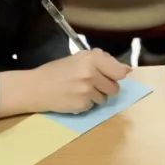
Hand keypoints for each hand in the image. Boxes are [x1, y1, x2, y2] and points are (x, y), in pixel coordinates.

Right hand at [0, 49, 129, 116]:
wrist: (36, 87)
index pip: (120, 71)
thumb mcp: (78, 58)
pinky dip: (86, 104)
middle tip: (90, 83)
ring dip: (95, 96)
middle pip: (115, 88)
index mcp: (92, 58)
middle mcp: (91, 73)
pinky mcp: (83, 104)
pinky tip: (74, 97)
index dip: (117, 75)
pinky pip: (93, 106)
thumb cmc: (57, 71)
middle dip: (105, 87)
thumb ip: (102, 61)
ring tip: (79, 90)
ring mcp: (87, 90)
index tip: (111, 76)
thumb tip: (127, 69)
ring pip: (105, 98)